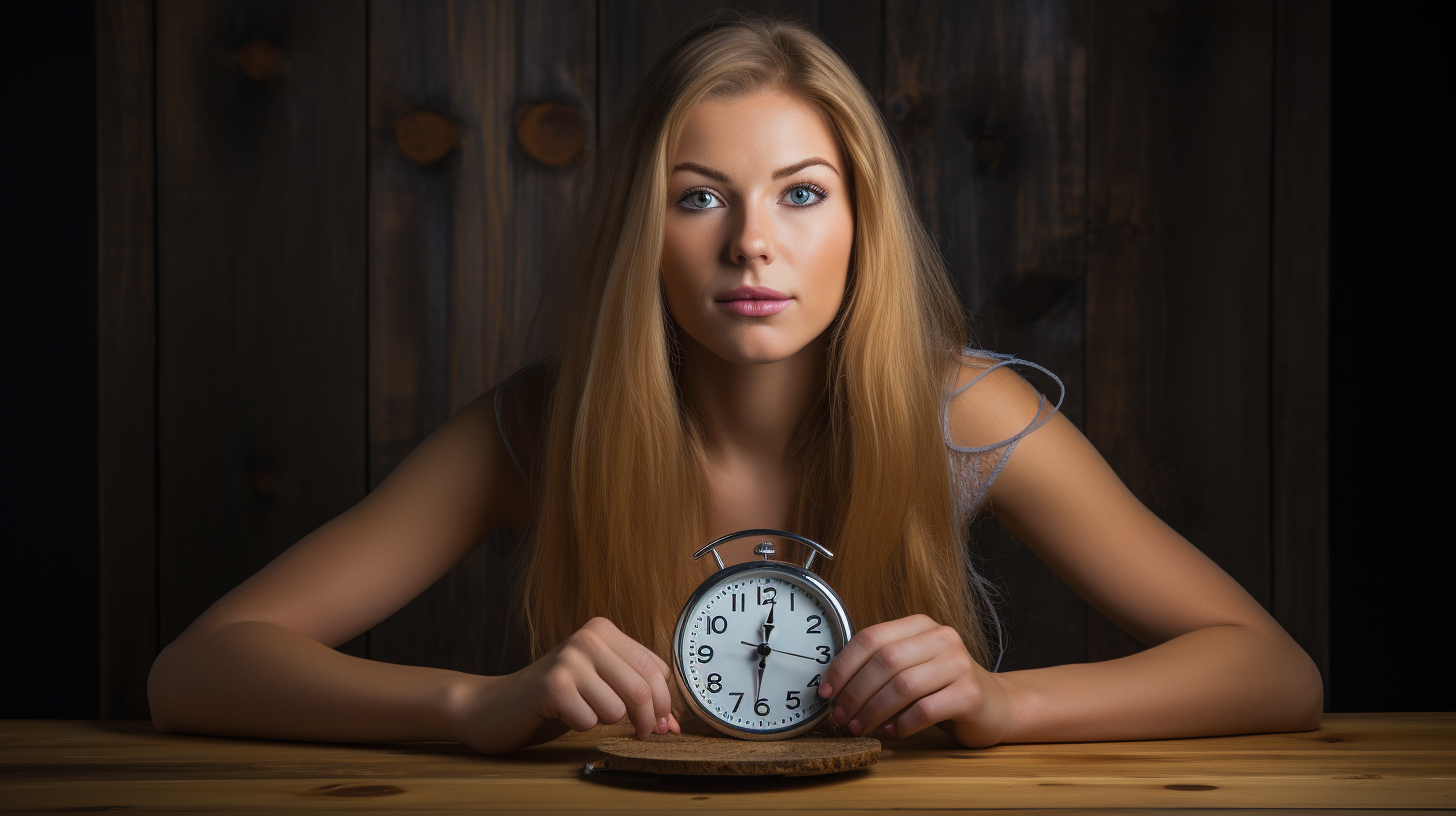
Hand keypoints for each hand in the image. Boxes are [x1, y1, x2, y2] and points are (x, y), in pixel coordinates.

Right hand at [457, 617, 680, 753]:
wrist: (498, 706)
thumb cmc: (556, 697)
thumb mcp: (601, 685)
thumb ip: (638, 696)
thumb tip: (673, 725)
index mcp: (604, 630)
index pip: (656, 669)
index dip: (664, 703)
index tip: (660, 724)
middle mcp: (588, 637)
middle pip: (642, 690)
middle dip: (645, 722)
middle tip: (638, 734)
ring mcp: (569, 658)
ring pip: (617, 709)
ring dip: (604, 722)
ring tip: (583, 711)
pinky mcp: (552, 684)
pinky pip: (589, 720)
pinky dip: (580, 726)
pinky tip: (563, 714)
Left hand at [816, 614, 1013, 746]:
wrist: (994, 705)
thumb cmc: (942, 688)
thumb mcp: (911, 666)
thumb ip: (880, 666)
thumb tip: (833, 688)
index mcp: (920, 625)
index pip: (871, 637)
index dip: (843, 665)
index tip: (826, 691)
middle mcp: (941, 637)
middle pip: (885, 661)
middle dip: (855, 693)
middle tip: (840, 717)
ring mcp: (959, 663)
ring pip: (903, 686)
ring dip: (873, 711)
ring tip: (859, 727)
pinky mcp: (971, 693)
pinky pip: (925, 709)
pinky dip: (902, 724)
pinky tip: (892, 731)